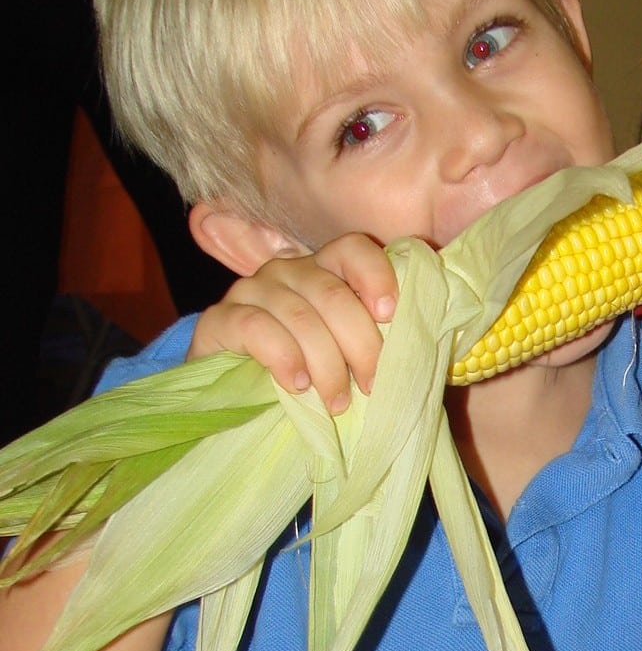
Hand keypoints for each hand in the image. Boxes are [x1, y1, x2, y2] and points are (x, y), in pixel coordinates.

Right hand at [188, 234, 397, 412]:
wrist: (226, 392)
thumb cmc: (298, 368)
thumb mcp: (337, 349)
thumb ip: (366, 337)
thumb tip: (413, 349)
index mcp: (322, 269)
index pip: (352, 248)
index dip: (376, 275)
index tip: (390, 314)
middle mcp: (287, 270)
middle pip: (332, 293)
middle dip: (360, 343)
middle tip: (371, 385)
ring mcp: (251, 290)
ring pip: (301, 317)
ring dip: (327, 364)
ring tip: (338, 402)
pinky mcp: (220, 318)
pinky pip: (258, 328)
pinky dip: (285, 358)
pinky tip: (298, 385)